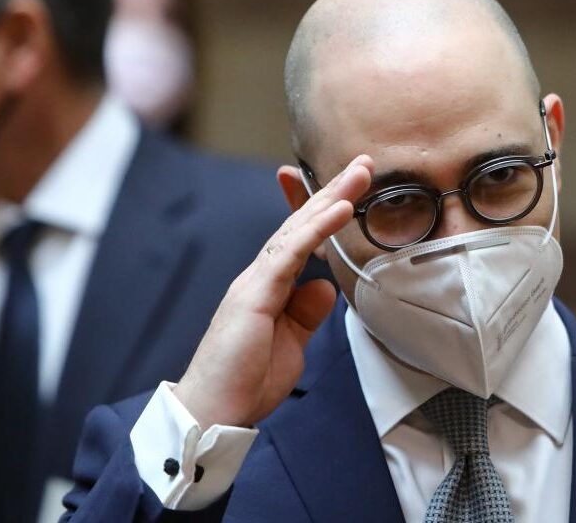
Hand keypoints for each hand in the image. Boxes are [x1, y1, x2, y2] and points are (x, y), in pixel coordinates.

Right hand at [174, 155, 372, 427]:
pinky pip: (290, 252)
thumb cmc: (246, 381)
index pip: (300, 238)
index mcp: (269, 286)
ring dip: (330, 197)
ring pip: (297, 228)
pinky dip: (317, 227)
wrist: (212, 410)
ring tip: (359, 174)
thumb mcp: (290, 343)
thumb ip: (305, 314)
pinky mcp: (254, 293)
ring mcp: (256, 281)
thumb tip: (325, 288)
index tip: (351, 189)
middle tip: (363, 164)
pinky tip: (340, 208)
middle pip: (301, 223)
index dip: (323, 210)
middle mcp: (261, 275)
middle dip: (333, 191)